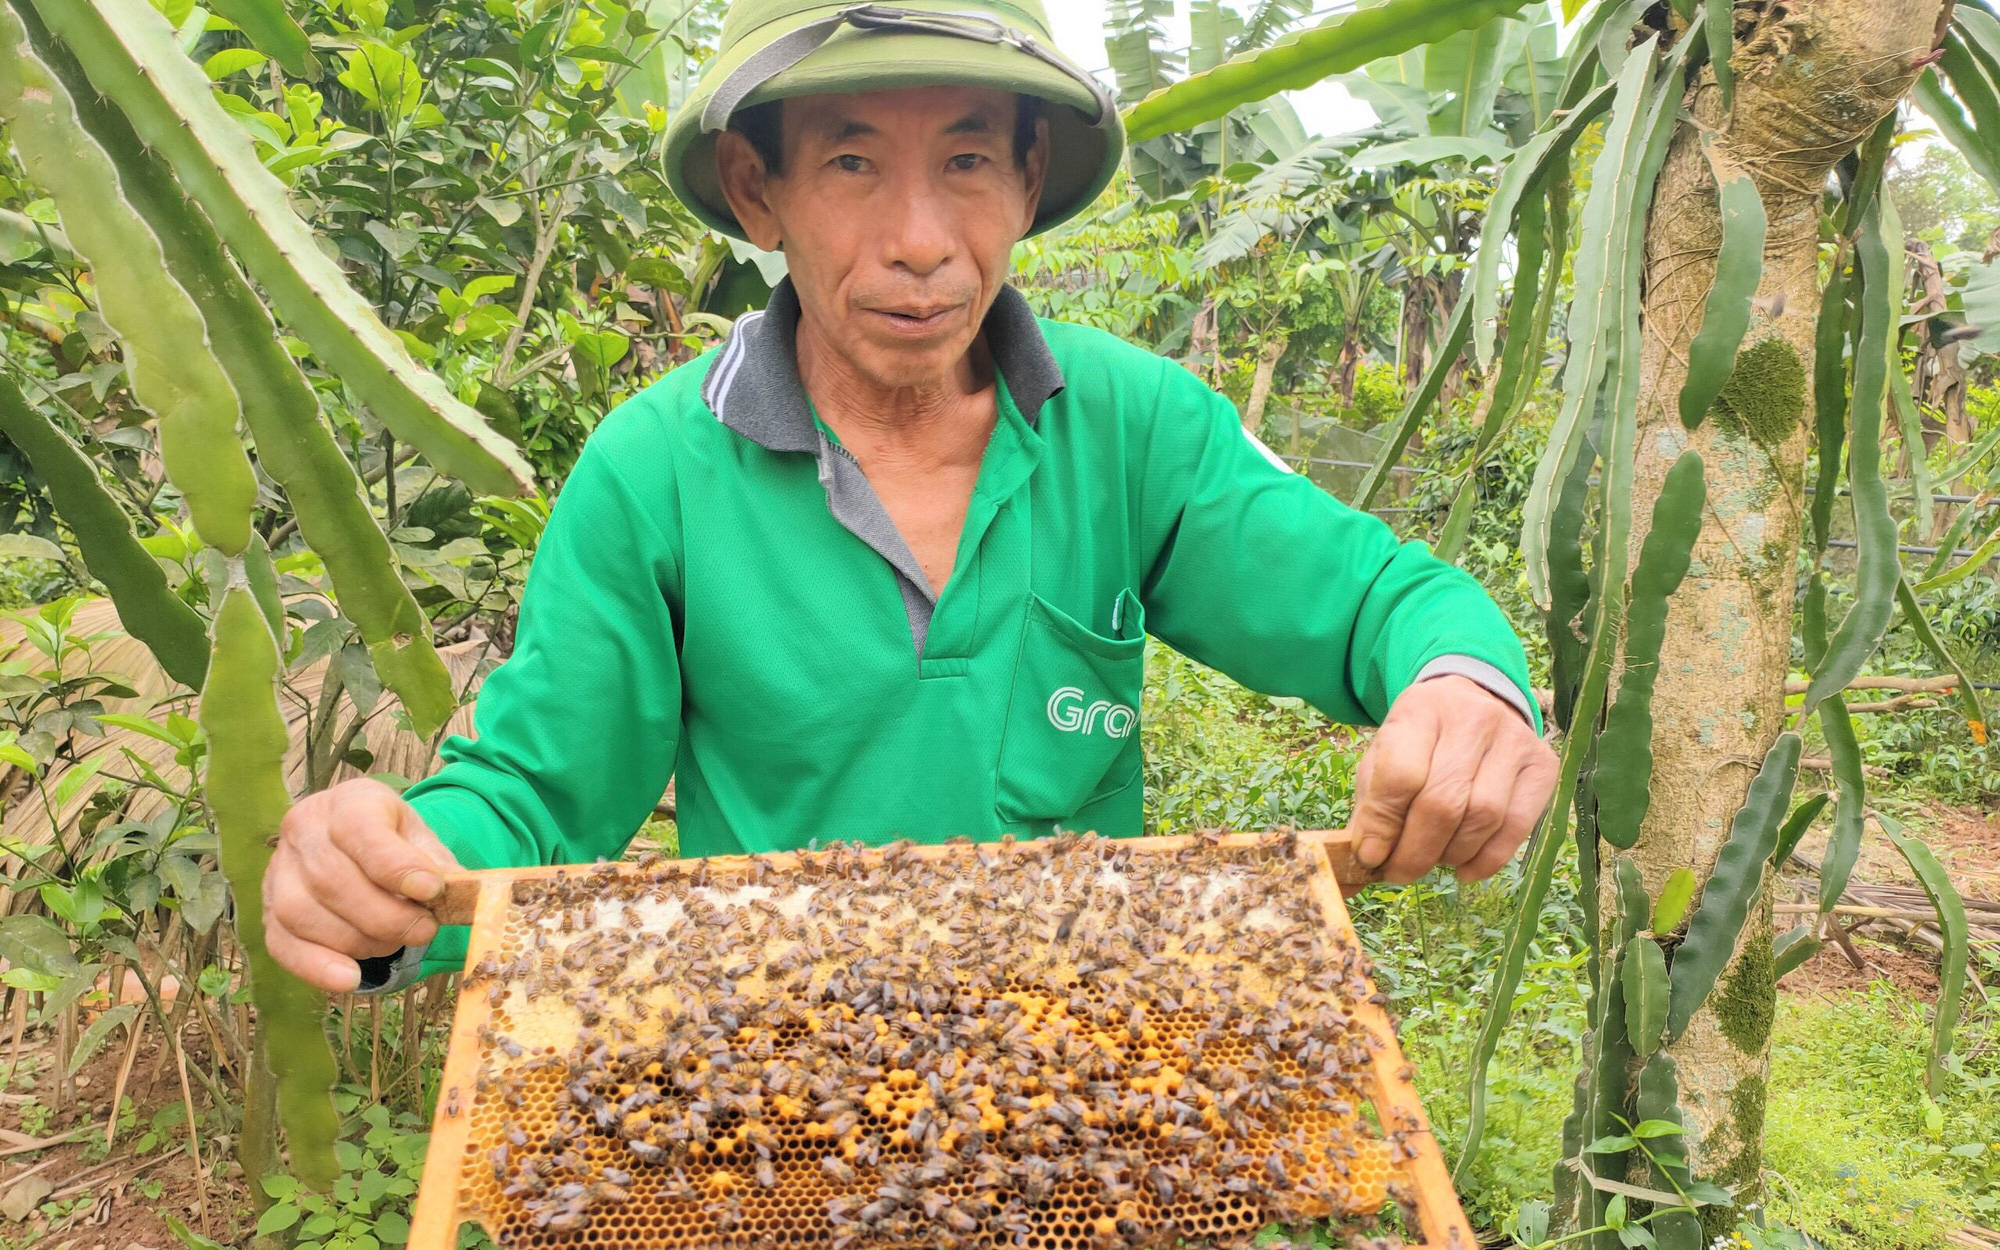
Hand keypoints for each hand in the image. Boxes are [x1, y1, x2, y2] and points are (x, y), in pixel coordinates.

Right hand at [264, 778, 460, 992]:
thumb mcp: (422, 838)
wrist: (359, 844)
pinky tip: (349, 979)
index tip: (431, 891)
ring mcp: (279, 872)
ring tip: (395, 943)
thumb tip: (458, 893)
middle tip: (424, 930)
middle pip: (331, 879)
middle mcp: (303, 830)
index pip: (359, 829)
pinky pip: (282, 944)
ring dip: (357, 940)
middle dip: (385, 915)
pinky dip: (316, 967)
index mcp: (346, 802)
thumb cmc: (394, 842)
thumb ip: (437, 863)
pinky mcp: (269, 912)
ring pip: (303, 914)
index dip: (395, 865)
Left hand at [1348, 675, 1557, 883]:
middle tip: (1399, 872)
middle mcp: (1474, 718)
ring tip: (1432, 861)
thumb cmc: (1419, 742)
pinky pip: (1517, 827)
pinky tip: (1465, 868)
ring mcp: (1515, 739)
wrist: (1472, 705)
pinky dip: (1488, 859)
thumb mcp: (1383, 758)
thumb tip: (1366, 860)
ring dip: (1451, 855)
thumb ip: (1372, 805)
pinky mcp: (1543, 766)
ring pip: (1483, 817)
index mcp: (1421, 708)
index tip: (1371, 856)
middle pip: (1444, 802)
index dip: (1383, 825)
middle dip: (1416, 851)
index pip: (1401, 775)